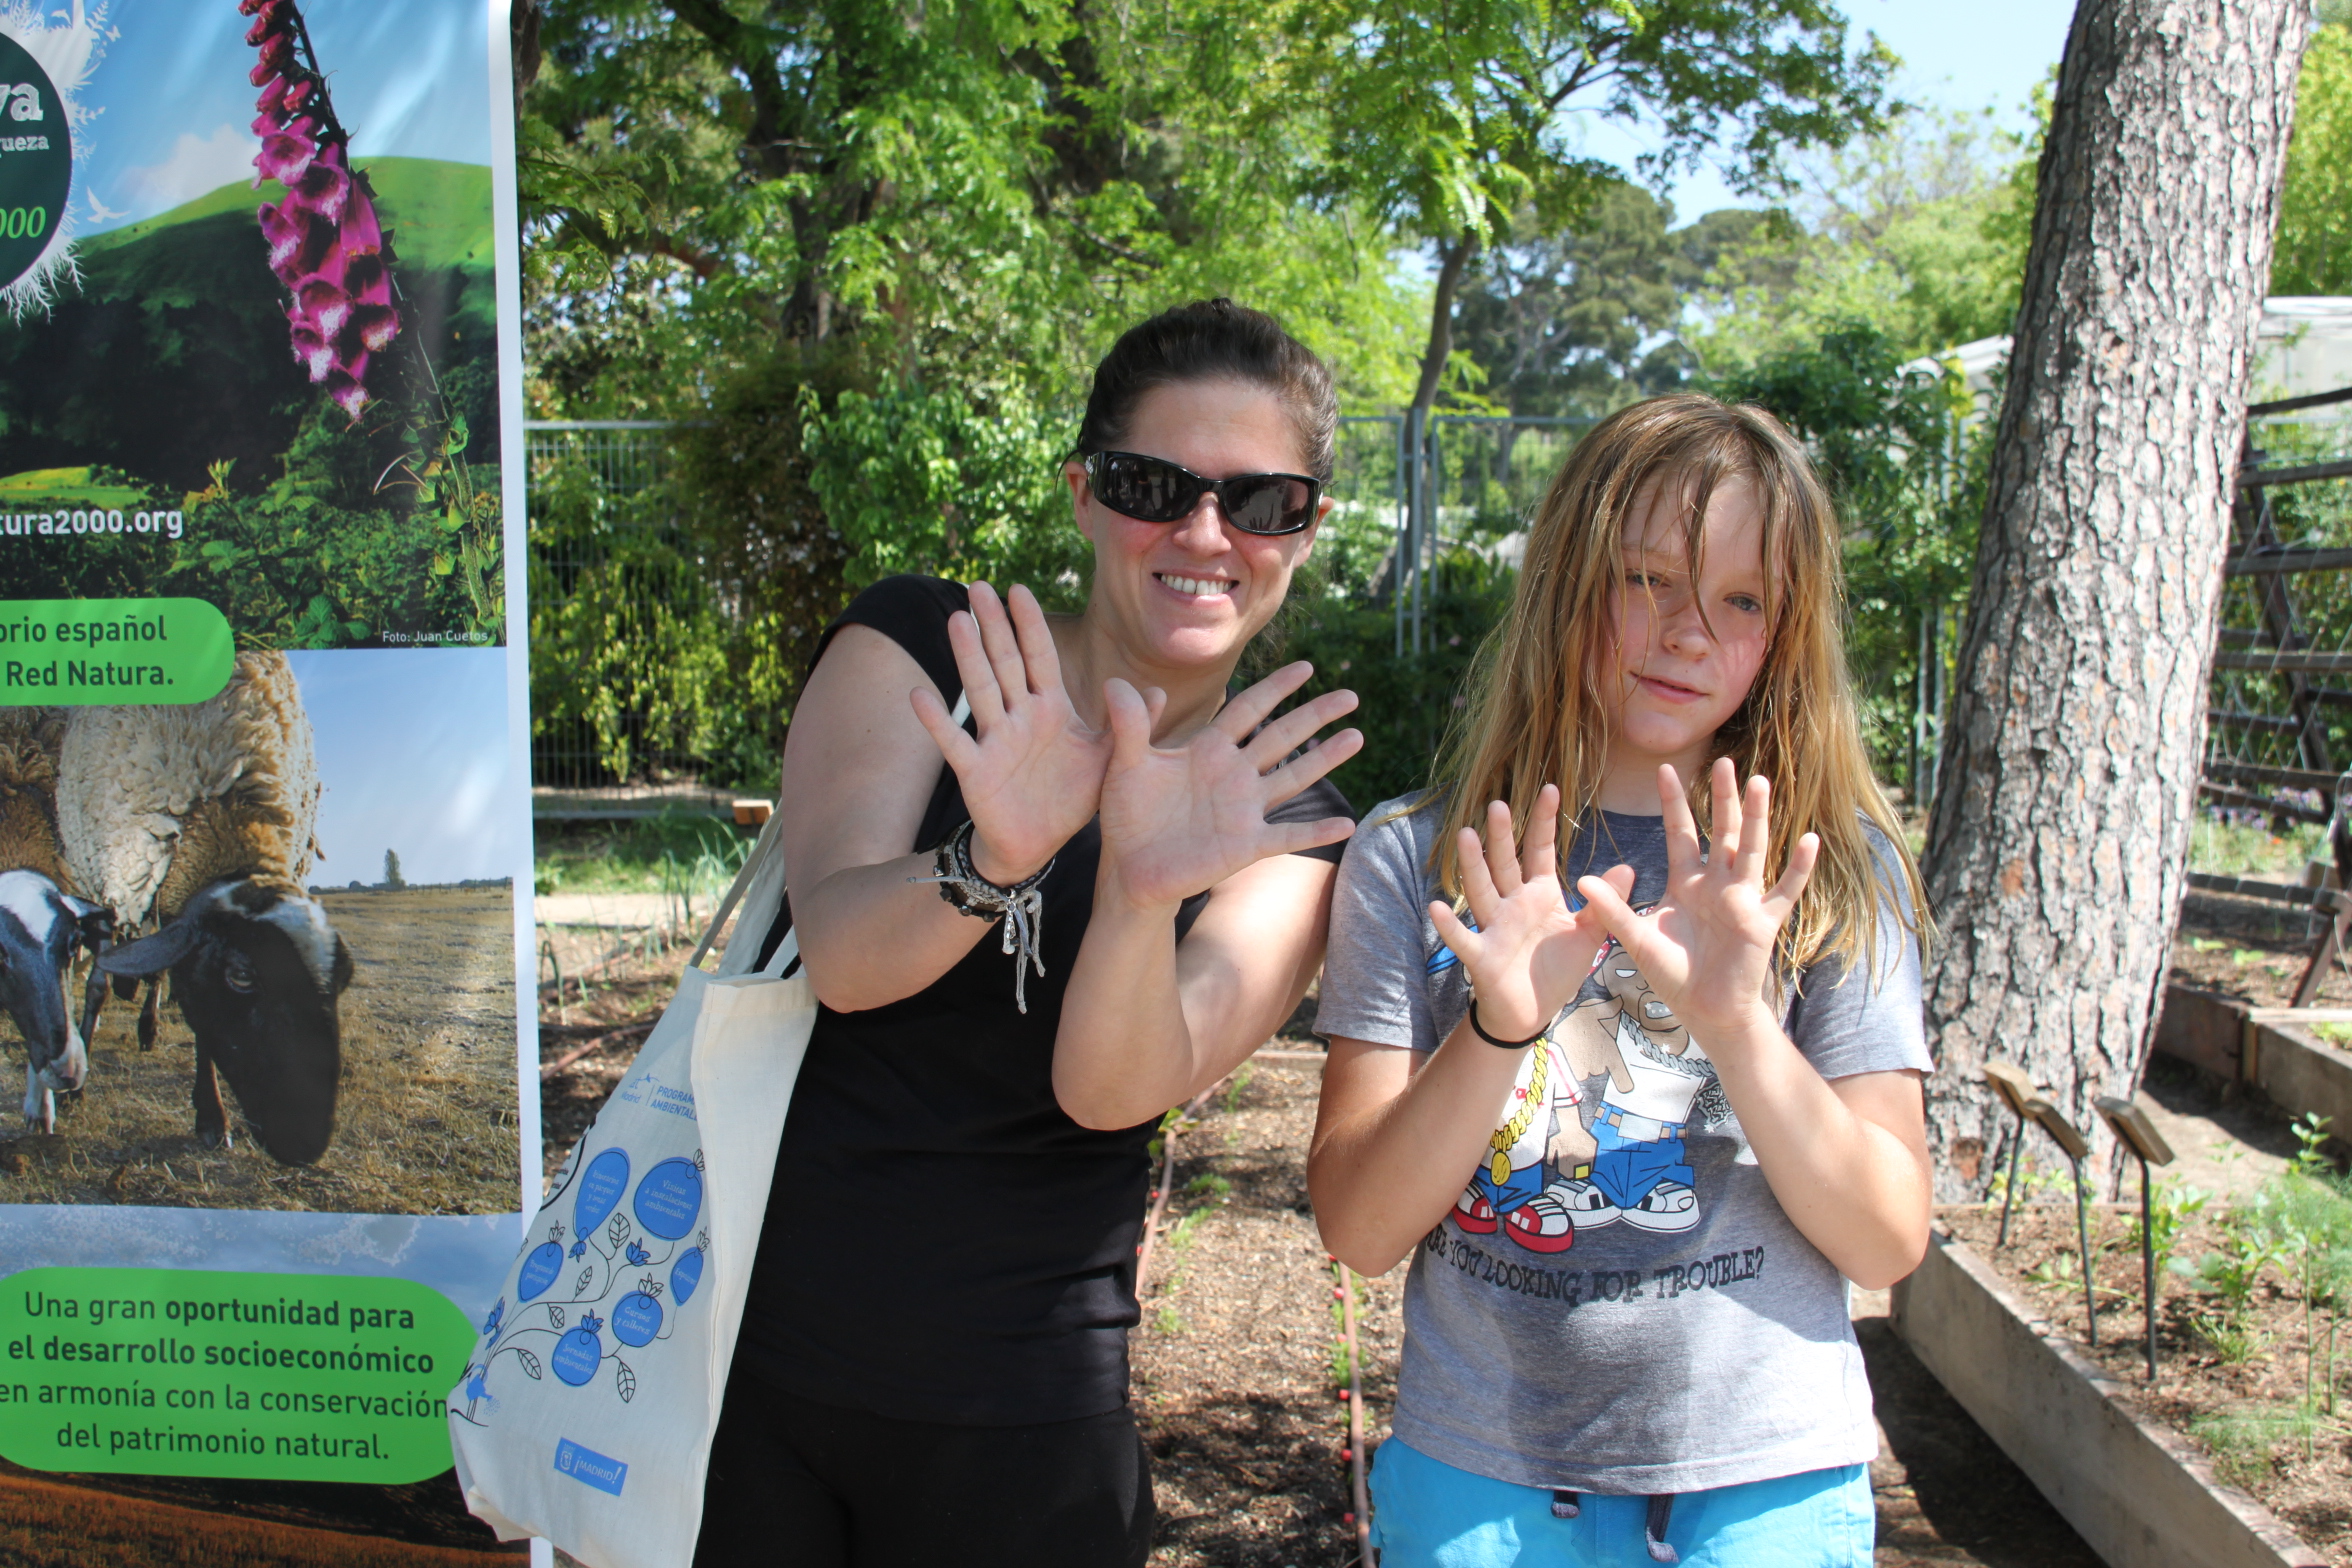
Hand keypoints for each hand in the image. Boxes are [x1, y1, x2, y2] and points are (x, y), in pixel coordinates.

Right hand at [910, 582, 1143, 881]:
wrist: (1038, 844)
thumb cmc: (1070, 796)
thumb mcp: (1106, 759)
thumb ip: (1127, 725)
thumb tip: (1157, 691)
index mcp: (1050, 708)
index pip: (1039, 656)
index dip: (1029, 624)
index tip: (1017, 588)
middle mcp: (1019, 716)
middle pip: (1005, 662)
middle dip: (994, 625)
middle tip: (978, 586)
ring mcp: (994, 739)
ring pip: (981, 690)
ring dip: (968, 656)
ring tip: (957, 620)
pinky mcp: (975, 769)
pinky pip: (953, 741)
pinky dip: (936, 720)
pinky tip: (919, 694)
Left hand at [1094, 661, 1359, 909]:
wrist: (1129, 868)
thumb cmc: (1127, 815)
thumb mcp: (1126, 764)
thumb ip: (1129, 725)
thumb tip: (1117, 684)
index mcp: (1209, 749)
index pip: (1249, 709)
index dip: (1277, 688)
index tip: (1307, 667)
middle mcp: (1234, 775)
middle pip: (1282, 737)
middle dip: (1315, 715)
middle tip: (1351, 696)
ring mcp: (1244, 810)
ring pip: (1294, 778)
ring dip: (1326, 759)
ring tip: (1357, 737)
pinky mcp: (1245, 845)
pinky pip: (1288, 836)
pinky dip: (1316, 831)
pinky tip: (1346, 823)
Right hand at [1428, 785, 1633, 1042]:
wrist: (1532, 1013)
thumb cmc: (1556, 971)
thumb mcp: (1589, 936)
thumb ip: (1606, 904)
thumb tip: (1629, 868)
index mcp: (1540, 895)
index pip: (1540, 850)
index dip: (1545, 822)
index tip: (1551, 788)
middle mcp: (1512, 904)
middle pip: (1505, 863)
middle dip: (1502, 835)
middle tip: (1500, 803)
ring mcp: (1494, 927)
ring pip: (1481, 890)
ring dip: (1473, 865)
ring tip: (1465, 834)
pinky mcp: (1482, 956)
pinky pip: (1464, 939)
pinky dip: (1450, 925)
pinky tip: (1437, 906)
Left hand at [1574, 760, 1818, 1042]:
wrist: (1704, 1011)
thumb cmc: (1672, 973)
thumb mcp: (1637, 938)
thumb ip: (1613, 908)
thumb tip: (1581, 880)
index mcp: (1686, 882)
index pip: (1680, 832)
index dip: (1674, 802)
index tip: (1665, 768)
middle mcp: (1717, 883)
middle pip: (1721, 831)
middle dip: (1722, 798)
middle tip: (1724, 761)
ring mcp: (1743, 900)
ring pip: (1751, 850)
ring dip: (1756, 818)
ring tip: (1759, 783)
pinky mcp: (1763, 922)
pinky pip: (1785, 891)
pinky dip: (1798, 868)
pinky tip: (1809, 841)